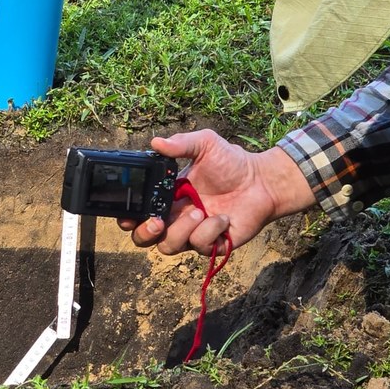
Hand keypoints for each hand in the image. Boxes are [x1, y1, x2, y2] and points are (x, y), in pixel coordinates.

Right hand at [117, 129, 314, 255]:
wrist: (261, 181)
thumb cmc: (232, 162)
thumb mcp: (205, 144)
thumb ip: (180, 143)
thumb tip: (156, 142)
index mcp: (167, 195)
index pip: (139, 210)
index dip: (128, 216)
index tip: (127, 215)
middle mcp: (176, 216)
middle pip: (145, 237)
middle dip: (145, 232)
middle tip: (158, 221)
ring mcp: (192, 232)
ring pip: (169, 246)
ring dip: (181, 230)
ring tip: (200, 210)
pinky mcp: (211, 244)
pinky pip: (199, 246)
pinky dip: (209, 231)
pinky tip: (222, 217)